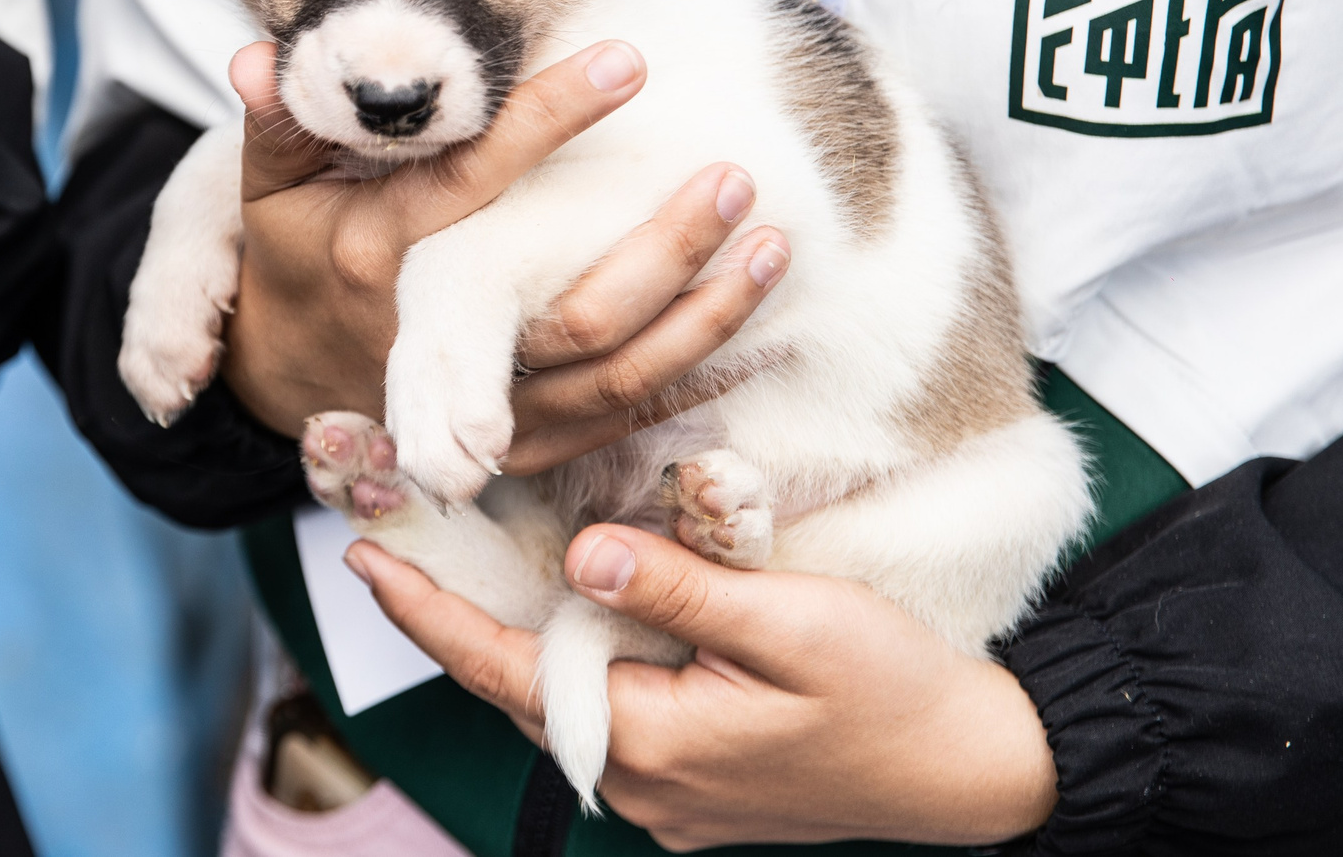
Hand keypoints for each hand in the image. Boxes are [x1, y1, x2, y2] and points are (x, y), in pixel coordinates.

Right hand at [220, 40, 789, 472]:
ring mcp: (487, 411)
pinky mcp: (526, 449)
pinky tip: (758, 321)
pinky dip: (698, 373)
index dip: (550, 119)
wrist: (287, 383)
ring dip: (706, 312)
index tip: (629, 62)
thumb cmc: (293, 260)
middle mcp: (436, 346)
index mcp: (376, 260)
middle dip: (665, 242)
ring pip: (616, 373)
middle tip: (734, 174)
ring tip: (772, 241)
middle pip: (573, 305)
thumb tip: (259, 58)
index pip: (474, 181)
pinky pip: (627, 419)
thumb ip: (280, 122)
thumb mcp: (265, 192)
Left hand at [346, 528, 1057, 848]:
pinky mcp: (696, 786)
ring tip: (456, 568)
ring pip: (563, 704)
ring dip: (513, 640)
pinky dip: (576, 661)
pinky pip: (609, 715)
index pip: (504, 670)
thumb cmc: (898, 690)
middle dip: (454, 620)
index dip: (429, 613)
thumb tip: (579, 558)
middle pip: (519, 689)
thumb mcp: (793, 622)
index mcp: (651, 743)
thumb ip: (681, 590)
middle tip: (391, 547)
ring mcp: (668, 795)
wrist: (979, 770)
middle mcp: (643, 784)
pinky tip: (563, 611)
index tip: (363, 560)